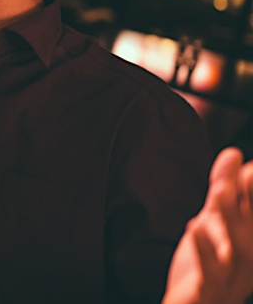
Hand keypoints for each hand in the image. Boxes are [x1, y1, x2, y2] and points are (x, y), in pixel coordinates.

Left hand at [163, 147, 252, 303]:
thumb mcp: (214, 222)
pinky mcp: (209, 290)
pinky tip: (195, 227)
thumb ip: (224, 189)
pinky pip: (211, 273)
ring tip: (218, 189)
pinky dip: (205, 251)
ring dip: (232, 218)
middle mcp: (249, 260)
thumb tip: (233, 152)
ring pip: (238, 248)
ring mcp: (233, 277)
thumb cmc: (208, 265)